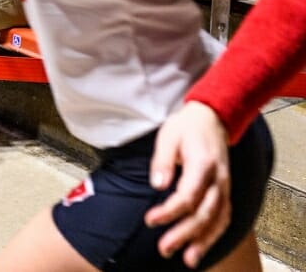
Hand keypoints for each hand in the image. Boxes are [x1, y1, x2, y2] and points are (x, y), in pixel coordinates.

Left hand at [145, 101, 230, 267]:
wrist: (212, 118)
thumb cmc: (186, 127)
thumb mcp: (167, 136)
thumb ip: (162, 161)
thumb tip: (157, 185)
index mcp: (202, 164)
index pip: (188, 196)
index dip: (169, 211)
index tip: (150, 221)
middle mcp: (218, 180)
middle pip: (204, 213)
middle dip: (184, 234)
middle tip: (164, 248)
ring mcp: (225, 187)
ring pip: (218, 220)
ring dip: (203, 242)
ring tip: (187, 259)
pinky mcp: (225, 192)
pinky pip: (224, 217)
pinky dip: (215, 234)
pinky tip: (202, 247)